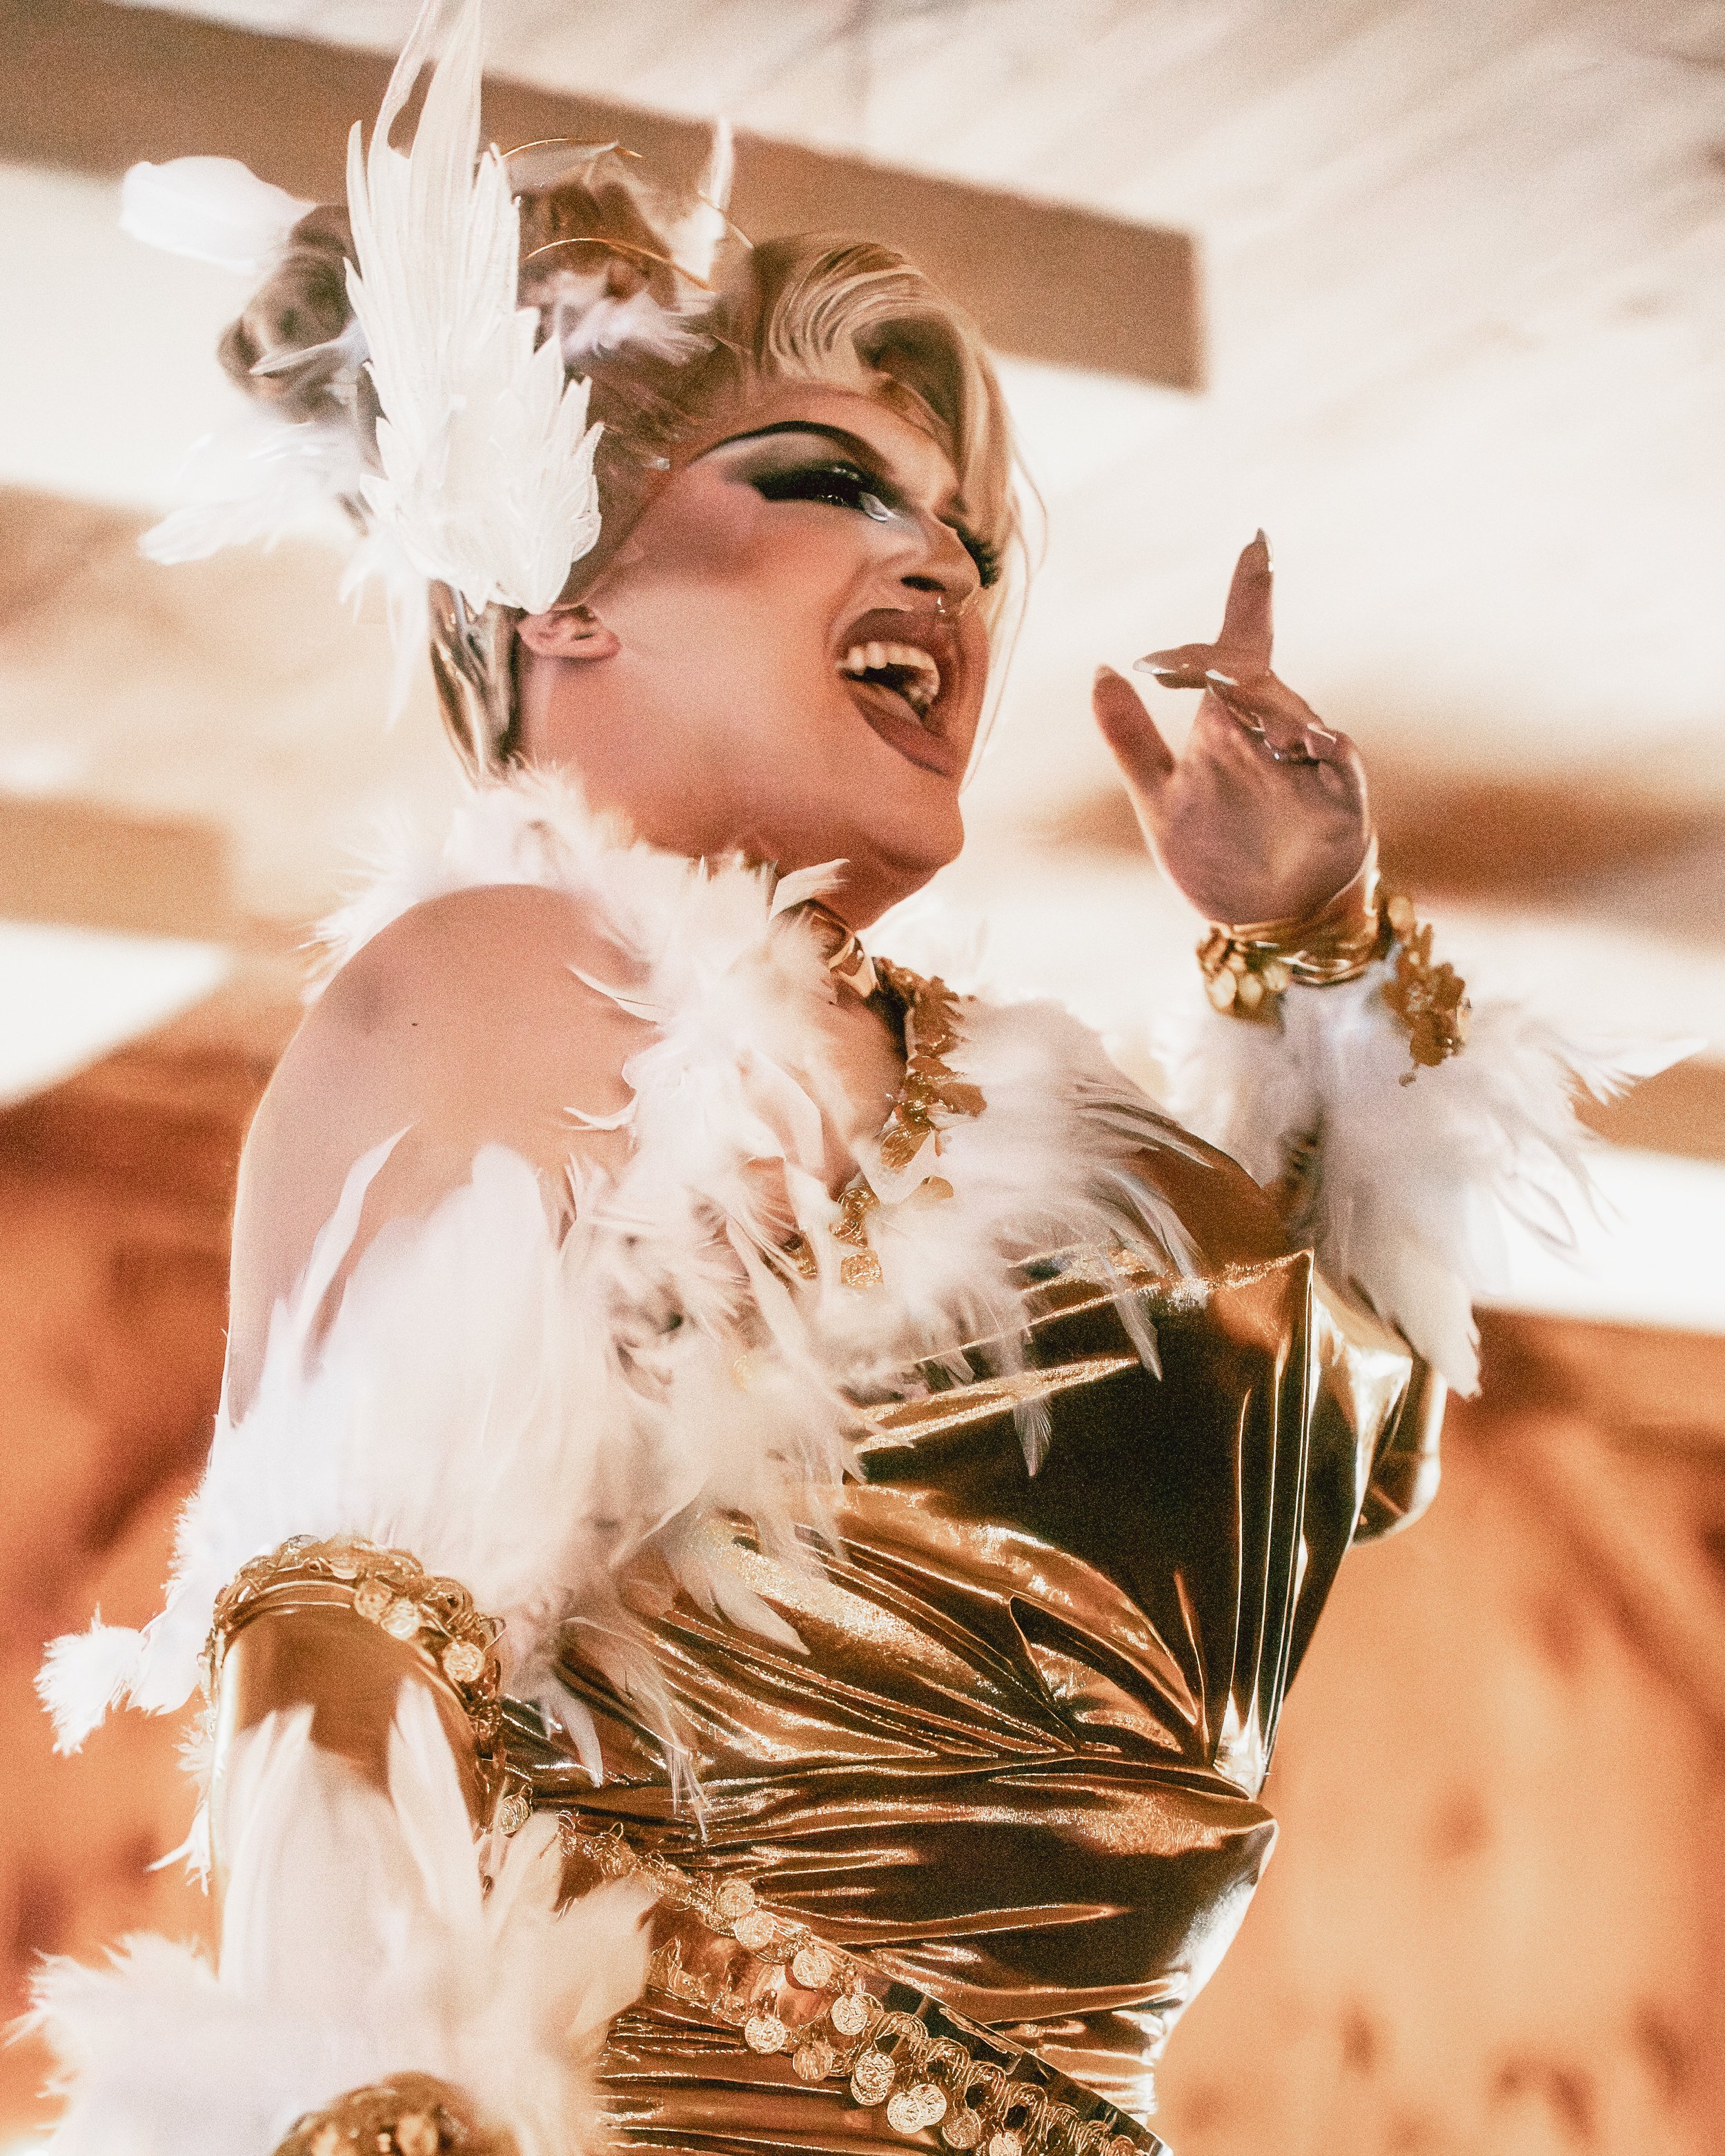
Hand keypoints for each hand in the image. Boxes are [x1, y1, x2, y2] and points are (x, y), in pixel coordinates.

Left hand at [1092, 533, 1371, 926]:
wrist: (1264, 918)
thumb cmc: (1216, 852)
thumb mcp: (1157, 796)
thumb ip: (1129, 737)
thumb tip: (1102, 668)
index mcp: (1228, 725)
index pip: (1236, 650)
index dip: (1247, 597)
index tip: (1256, 543)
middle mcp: (1271, 735)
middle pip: (1256, 679)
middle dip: (1230, 664)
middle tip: (1199, 657)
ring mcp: (1309, 767)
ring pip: (1294, 717)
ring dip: (1268, 708)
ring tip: (1237, 703)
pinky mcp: (1341, 804)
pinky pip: (1339, 768)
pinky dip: (1324, 753)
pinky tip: (1305, 742)